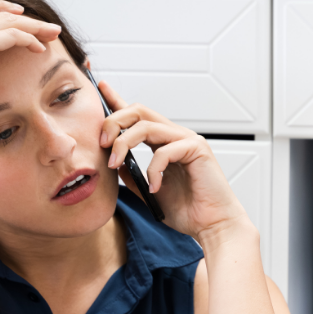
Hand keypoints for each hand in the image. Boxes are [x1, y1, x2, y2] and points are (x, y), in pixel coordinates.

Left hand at [97, 81, 254, 246]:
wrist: (211, 225)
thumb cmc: (188, 211)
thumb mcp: (149, 191)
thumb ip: (132, 175)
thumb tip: (114, 162)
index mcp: (163, 144)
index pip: (137, 117)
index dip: (118, 100)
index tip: (101, 87)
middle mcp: (175, 137)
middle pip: (138, 111)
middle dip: (114, 122)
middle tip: (102, 143)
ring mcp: (187, 140)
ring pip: (146, 126)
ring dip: (124, 143)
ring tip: (115, 163)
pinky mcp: (197, 149)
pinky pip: (165, 151)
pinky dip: (153, 170)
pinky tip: (155, 187)